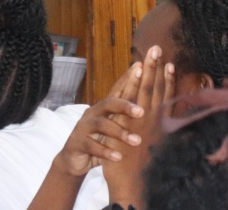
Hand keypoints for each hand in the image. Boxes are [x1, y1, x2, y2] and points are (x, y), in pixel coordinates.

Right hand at [51, 62, 145, 177]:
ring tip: (136, 141)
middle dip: (125, 106)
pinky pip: (92, 146)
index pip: (117, 90)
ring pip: (101, 124)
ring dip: (119, 132)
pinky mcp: (77, 142)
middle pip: (108, 104)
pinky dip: (106, 151)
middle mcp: (93, 113)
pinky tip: (118, 157)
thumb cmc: (99, 140)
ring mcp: (83, 127)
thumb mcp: (113, 126)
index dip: (128, 79)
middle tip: (142, 112)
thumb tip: (153, 106)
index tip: (141, 69)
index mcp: (104, 108)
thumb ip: (126, 116)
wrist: (74, 158)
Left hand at [103, 45, 175, 208]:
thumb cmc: (144, 171)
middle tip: (157, 47)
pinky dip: (137, 85)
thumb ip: (161, 134)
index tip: (168, 63)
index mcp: (161, 126)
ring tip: (152, 54)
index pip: (165, 97)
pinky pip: (134, 100)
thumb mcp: (157, 149)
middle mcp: (155, 122)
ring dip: (149, 71)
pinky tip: (137, 73)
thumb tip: (170, 124)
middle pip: (157, 89)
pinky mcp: (132, 126)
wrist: (135, 188)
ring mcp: (144, 123)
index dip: (166, 80)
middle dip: (157, 68)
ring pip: (148, 91)